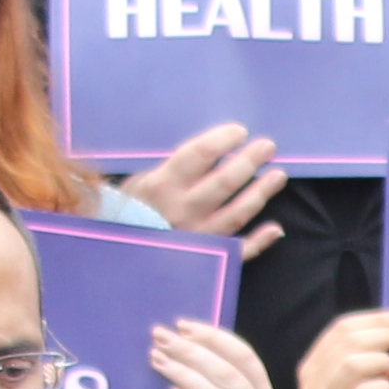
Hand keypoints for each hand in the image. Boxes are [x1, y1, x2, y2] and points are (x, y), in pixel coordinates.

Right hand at [128, 121, 288, 258]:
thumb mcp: (135, 183)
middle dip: (248, 161)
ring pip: (235, 213)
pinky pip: (235, 251)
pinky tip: (276, 228)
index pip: (198, 154)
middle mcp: (180, 210)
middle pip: (223, 182)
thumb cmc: (124, 211)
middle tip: (268, 146)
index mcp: (160, 184)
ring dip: (260, 193)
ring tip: (278, 175)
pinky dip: (258, 241)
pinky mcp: (204, 258)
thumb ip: (167, 168)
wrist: (110, 256)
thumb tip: (203, 152)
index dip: (222, 140)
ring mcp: (195, 236)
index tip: (240, 131)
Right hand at [296, 308, 388, 388]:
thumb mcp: (363, 382)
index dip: (375, 318)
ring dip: (386, 362)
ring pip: (354, 362)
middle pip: (349, 340)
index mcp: (313, 367)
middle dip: (387, 334)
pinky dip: (385, 388)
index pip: (341, 328)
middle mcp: (310, 384)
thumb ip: (370, 354)